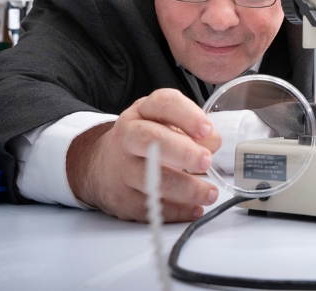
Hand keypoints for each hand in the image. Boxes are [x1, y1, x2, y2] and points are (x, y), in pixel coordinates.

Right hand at [66, 88, 222, 221]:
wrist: (101, 165)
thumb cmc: (144, 140)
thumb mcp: (165, 123)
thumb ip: (192, 129)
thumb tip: (214, 142)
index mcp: (142, 112)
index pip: (163, 104)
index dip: (187, 116)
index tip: (207, 130)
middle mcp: (127, 136)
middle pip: (151, 140)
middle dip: (183, 152)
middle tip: (206, 161)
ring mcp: (121, 169)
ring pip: (150, 179)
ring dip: (185, 189)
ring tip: (209, 193)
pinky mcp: (121, 199)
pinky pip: (149, 208)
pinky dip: (175, 211)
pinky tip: (194, 209)